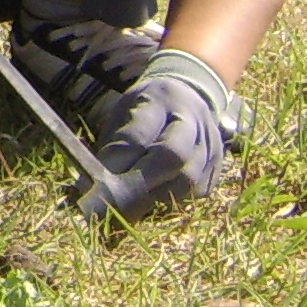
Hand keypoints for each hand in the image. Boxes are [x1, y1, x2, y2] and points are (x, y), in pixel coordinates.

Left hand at [76, 50, 242, 219]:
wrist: (188, 96)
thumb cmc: (144, 109)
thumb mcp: (123, 112)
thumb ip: (113, 144)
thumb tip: (89, 184)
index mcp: (159, 100)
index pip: (139, 135)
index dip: (119, 163)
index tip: (98, 184)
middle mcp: (191, 119)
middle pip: (172, 156)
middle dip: (141, 184)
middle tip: (115, 204)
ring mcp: (210, 143)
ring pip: (188, 179)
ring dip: (157, 198)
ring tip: (132, 209)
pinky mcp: (218, 165)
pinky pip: (198, 191)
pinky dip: (175, 200)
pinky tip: (154, 202)